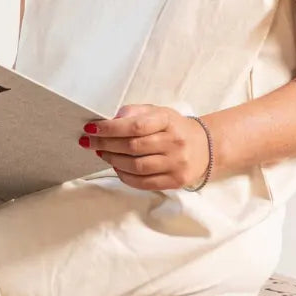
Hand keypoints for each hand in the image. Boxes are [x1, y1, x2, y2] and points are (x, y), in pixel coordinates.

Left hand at [80, 104, 209, 191]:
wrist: (205, 147)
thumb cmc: (174, 128)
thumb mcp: (158, 112)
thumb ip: (135, 112)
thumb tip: (111, 119)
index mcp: (169, 121)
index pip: (135, 126)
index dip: (110, 128)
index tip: (91, 128)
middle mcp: (175, 143)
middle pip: (132, 147)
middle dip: (106, 144)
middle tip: (90, 141)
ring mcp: (176, 164)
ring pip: (136, 166)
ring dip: (113, 160)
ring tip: (102, 153)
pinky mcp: (175, 181)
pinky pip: (143, 183)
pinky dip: (125, 176)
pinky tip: (117, 167)